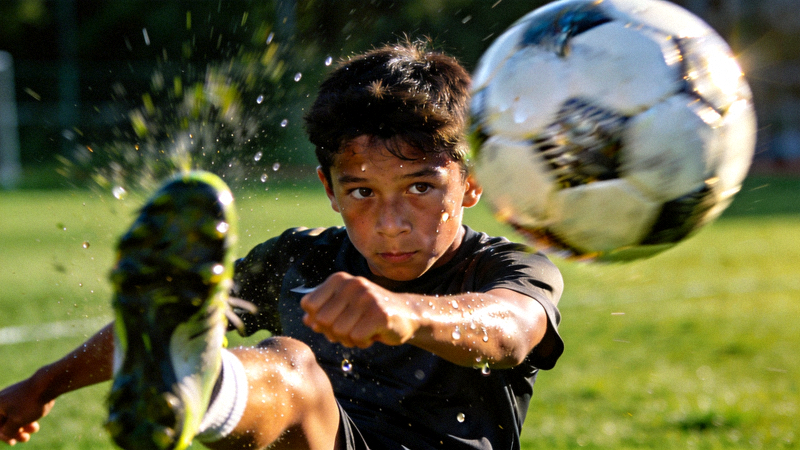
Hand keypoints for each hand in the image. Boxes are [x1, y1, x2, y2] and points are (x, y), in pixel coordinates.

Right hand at [0, 378, 54, 444]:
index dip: (4, 436)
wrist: (48, 383)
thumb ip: (7, 431)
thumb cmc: (30, 403)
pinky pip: (22, 409)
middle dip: (14, 432)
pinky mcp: (24, 394)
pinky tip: (35, 423)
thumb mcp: (16, 422)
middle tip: (25, 438)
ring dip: (23, 426)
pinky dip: (27, 417)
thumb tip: (5, 433)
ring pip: (15, 416)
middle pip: (4, 421)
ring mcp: (13, 396)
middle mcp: (3, 399)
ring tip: (34, 429)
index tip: (13, 441)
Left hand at [300, 272, 417, 347]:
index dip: (317, 320)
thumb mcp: (345, 306)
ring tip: (363, 331)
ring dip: (349, 339)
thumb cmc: (370, 311)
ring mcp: (367, 298)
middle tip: (350, 330)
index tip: (334, 321)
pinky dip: (363, 343)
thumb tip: (306, 320)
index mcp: (339, 279)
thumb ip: (323, 311)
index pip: (308, 304)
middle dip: (333, 332)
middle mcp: (352, 284)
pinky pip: (357, 338)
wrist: (407, 313)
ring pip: (339, 331)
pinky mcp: (380, 314)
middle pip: (322, 320)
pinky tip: (373, 335)